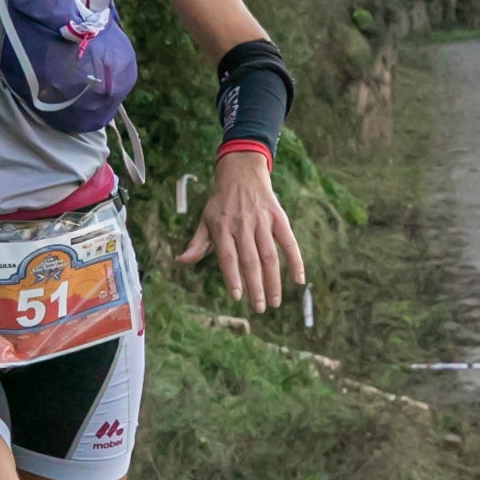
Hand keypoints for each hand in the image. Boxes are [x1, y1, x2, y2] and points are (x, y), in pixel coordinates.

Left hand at [177, 149, 305, 311]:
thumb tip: (181, 261)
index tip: (237, 296)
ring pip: (269, 255)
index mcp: (222, 228)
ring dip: (273, 280)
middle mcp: (242, 225)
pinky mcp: (278, 217)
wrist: (242, 171)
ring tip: (274, 302)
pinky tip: (298, 279)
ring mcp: (262, 221)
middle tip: (258, 308)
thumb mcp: (205, 219)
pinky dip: (295, 260)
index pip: (228, 257)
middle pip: (250, 260)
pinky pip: (289, 242)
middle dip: (255, 286)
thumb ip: (197, 244)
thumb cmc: (221, 201)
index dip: (232, 277)